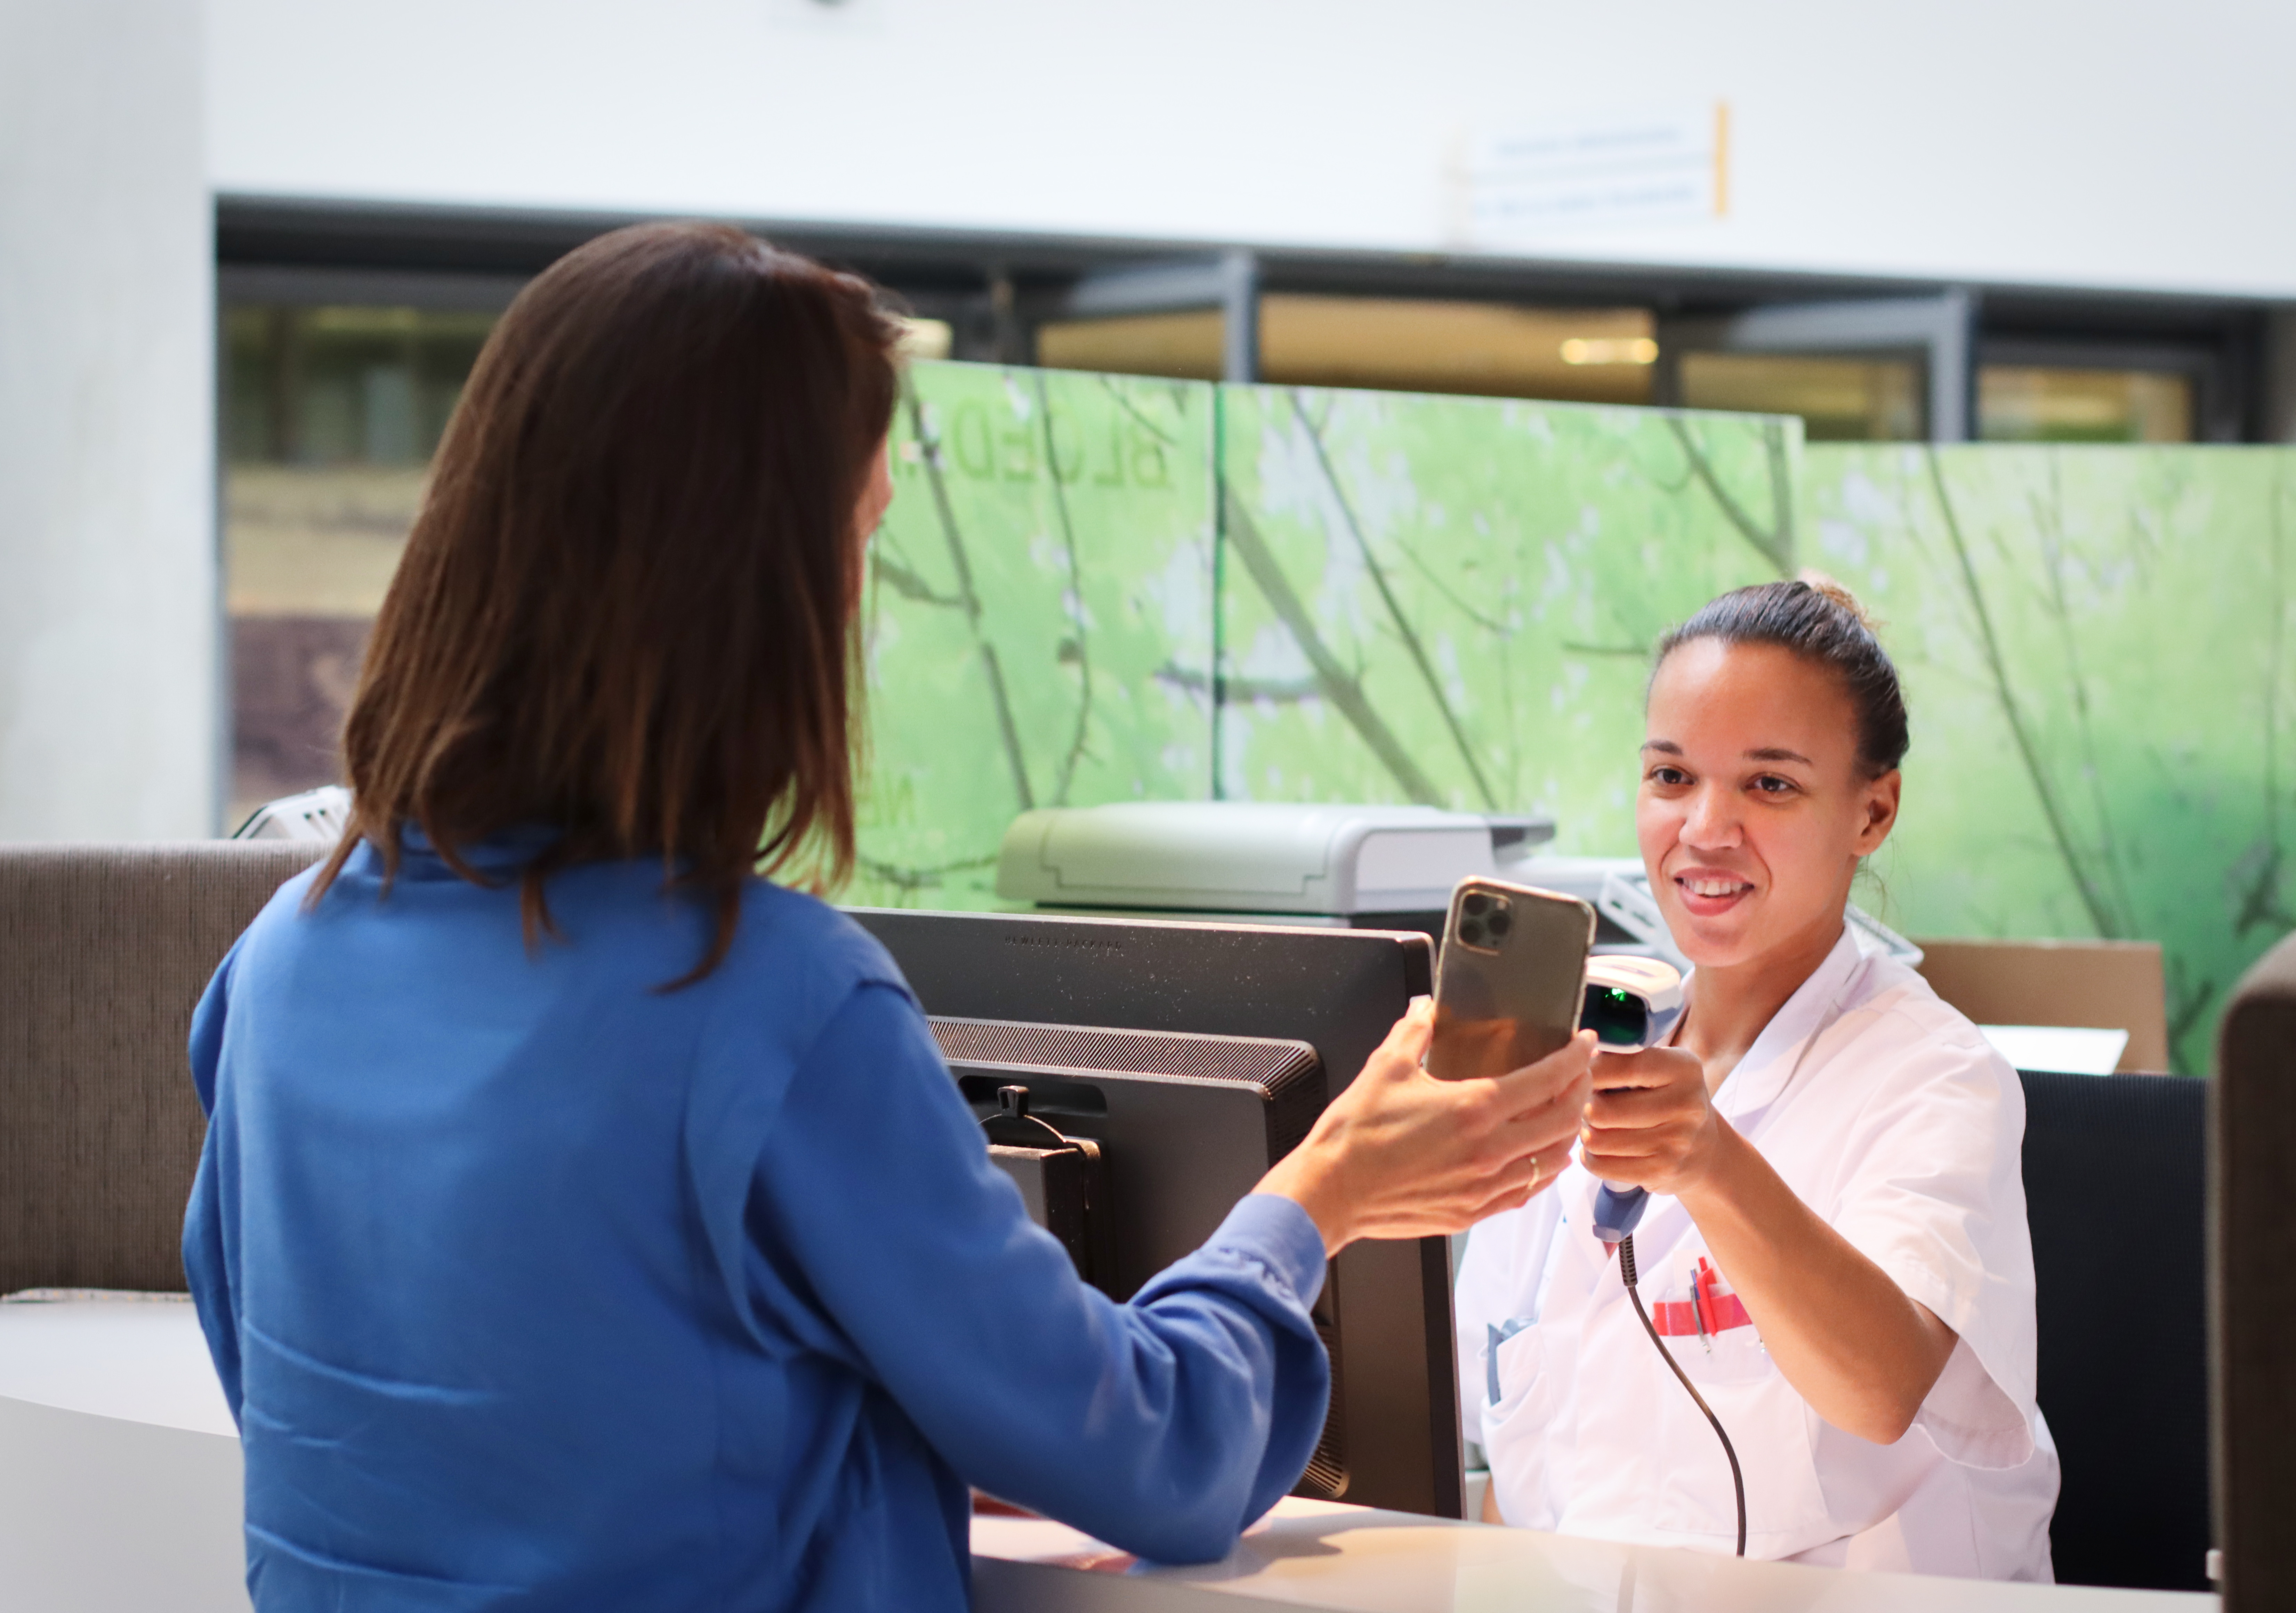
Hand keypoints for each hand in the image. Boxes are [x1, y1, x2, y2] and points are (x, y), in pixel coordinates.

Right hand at [1257, 1007, 1593, 1254]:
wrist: (1331, 1191)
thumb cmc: (1354, 1135)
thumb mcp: (1385, 1067)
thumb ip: (1414, 1030)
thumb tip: (1426, 1009)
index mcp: (1473, 1108)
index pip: (1548, 1079)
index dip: (1576, 1058)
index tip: (1584, 1044)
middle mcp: (1489, 1150)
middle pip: (1563, 1120)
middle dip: (1581, 1092)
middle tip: (1579, 1075)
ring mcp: (1484, 1186)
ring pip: (1552, 1160)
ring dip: (1566, 1133)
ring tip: (1564, 1114)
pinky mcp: (1473, 1211)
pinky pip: (1525, 1192)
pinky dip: (1542, 1172)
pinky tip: (1539, 1160)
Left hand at [1578, 1045, 1725, 1196]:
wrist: (1705, 1149)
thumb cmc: (1667, 1098)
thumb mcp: (1660, 1067)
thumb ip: (1624, 1057)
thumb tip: (1578, 1054)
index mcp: (1684, 1068)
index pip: (1624, 1066)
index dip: (1591, 1071)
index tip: (1580, 1073)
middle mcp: (1686, 1105)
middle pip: (1601, 1109)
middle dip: (1583, 1107)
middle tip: (1586, 1105)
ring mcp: (1676, 1142)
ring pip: (1597, 1140)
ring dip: (1585, 1133)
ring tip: (1593, 1126)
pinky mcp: (1662, 1172)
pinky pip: (1601, 1165)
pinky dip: (1589, 1157)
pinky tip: (1597, 1148)